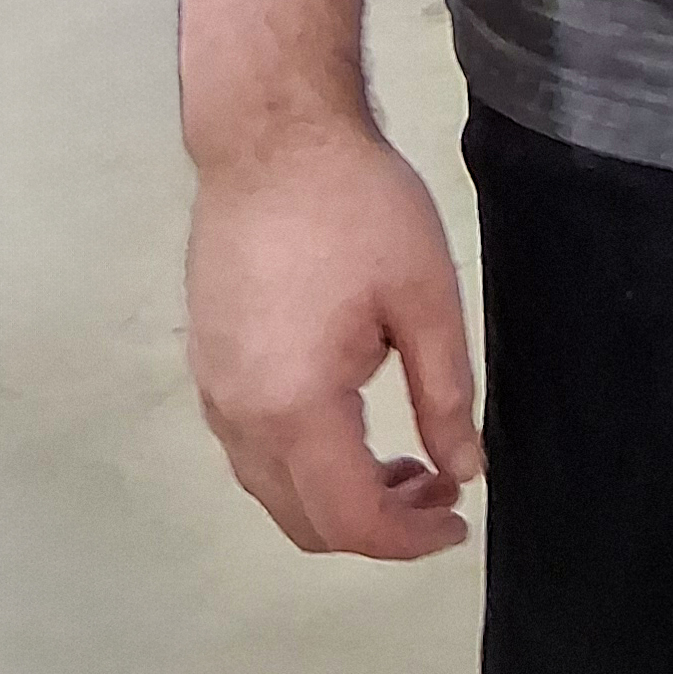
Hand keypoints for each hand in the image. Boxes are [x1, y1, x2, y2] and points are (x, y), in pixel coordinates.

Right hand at [186, 121, 482, 560]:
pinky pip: (253, 449)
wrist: (271, 135)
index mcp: (294, 406)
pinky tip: (352, 419)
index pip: (350, 517)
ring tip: (407, 459)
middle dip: (377, 524)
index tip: (459, 520)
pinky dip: (304, 462)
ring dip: (337, 495)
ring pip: (272, 489)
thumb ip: (444, 395)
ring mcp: (213, 391)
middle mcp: (239, 416)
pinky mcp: (207, 363)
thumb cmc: (358, 205)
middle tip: (441, 486)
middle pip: (302, 519)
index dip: (408, 538)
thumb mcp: (425, 296)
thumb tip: (465, 470)